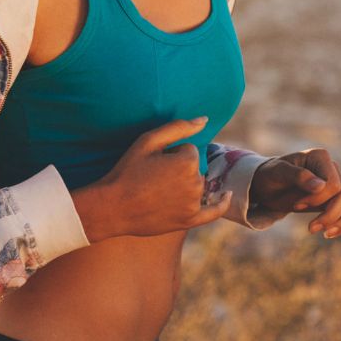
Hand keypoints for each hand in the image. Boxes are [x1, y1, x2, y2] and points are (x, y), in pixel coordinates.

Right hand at [85, 117, 233, 239]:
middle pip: (194, 168)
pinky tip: (227, 196)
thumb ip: (178, 127)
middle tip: (152, 178)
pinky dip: (222, 204)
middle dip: (178, 169)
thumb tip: (205, 119)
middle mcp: (196, 183)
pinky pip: (213, 211)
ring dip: (184, 185)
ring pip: (197, 185)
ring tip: (157, 191)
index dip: (170, 154)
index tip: (153, 163)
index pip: (188, 150)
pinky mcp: (190, 220)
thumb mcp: (148, 141)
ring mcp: (194, 204)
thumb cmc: (128, 171)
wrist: (113, 207)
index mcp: (188, 162)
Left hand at [250, 148, 340, 238]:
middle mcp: (332, 167)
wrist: (269, 186)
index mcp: (319, 157)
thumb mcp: (277, 173)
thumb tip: (321, 185)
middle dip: (330, 215)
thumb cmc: (271, 176)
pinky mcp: (337, 196)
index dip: (318, 200)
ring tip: (323, 233)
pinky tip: (328, 233)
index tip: (296, 205)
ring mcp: (337, 181)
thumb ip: (297, 176)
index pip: (333, 184)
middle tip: (310, 228)